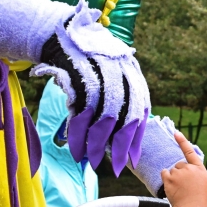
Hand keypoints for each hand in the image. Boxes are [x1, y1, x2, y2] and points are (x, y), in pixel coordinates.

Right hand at [33, 3, 150, 175]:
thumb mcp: (116, 79)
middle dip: (117, 147)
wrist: (68, 38)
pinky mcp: (79, 82)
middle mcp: (120, 79)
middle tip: (115, 168)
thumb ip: (124, 106)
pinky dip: (77, 136)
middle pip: (122, 120)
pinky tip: (75, 149)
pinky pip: (80, 115)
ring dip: (94, 145)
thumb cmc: (94, 65)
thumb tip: (127, 145)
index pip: (139, 114)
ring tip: (89, 161)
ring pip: (100, 120)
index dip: (134, 140)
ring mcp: (99, 79)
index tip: (131, 160)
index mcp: (133, 79)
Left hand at [162, 132, 206, 206]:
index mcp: (200, 169)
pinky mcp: (169, 179)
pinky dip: (166, 178)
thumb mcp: (205, 183)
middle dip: (180, 173)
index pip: (190, 152)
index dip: (182, 142)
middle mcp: (189, 169)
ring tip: (180, 190)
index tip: (176, 133)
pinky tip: (172, 186)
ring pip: (172, 171)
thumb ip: (196, 173)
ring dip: (174, 178)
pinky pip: (164, 174)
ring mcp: (179, 173)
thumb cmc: (200, 199)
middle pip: (180, 165)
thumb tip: (188, 169)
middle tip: (185, 186)